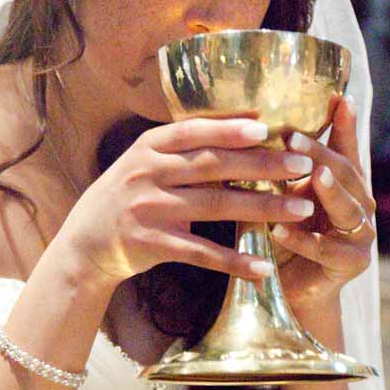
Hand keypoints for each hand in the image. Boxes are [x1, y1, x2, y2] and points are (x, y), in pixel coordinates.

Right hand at [52, 117, 314, 286]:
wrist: (85, 243)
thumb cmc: (131, 193)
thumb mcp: (148, 161)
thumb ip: (188, 146)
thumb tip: (249, 122)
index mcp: (149, 147)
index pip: (194, 131)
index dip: (230, 130)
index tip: (268, 128)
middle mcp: (148, 174)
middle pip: (215, 166)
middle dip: (264, 165)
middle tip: (304, 166)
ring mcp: (150, 210)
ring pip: (217, 206)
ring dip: (265, 208)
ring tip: (303, 209)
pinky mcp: (154, 244)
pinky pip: (203, 253)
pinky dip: (236, 261)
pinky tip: (266, 267)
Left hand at [267, 94, 376, 307]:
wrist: (292, 289)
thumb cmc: (285, 237)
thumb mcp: (280, 197)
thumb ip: (278, 171)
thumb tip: (247, 130)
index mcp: (346, 185)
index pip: (345, 149)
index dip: (344, 125)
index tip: (340, 98)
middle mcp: (360, 205)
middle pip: (346, 173)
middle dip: (322, 154)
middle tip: (294, 138)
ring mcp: (361, 235)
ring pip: (348, 208)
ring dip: (329, 191)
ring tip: (314, 176)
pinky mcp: (353, 263)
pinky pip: (327, 249)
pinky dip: (304, 240)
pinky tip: (280, 230)